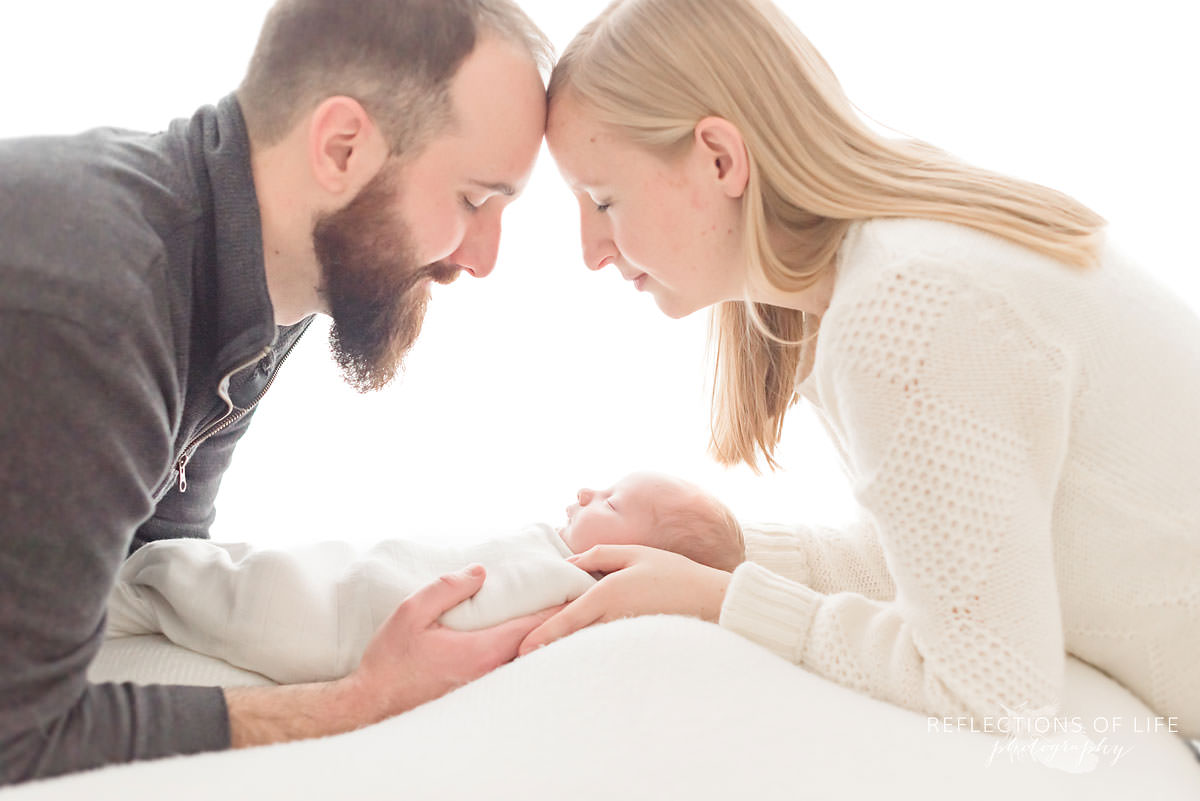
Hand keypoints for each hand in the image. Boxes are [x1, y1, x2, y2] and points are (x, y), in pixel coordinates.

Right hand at [348, 564, 559, 716]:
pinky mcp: (480, 698)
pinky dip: (527, 657)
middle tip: (580, 603)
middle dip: (560, 625)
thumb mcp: (411, 612)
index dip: (559, 607)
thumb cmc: (391, 659)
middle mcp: (493, 674)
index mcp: (483, 651)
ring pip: (528, 663)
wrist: (372, 704)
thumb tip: (481, 573)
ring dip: (545, 642)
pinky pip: (514, 674)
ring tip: (562, 621)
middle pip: (540, 647)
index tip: (579, 590)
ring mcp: (489, 690)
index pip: (535, 626)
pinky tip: (529, 645)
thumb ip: (447, 588)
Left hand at [517, 545, 731, 655]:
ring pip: (586, 646)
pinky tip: (577, 653)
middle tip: (521, 658)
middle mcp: (612, 619)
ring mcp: (623, 634)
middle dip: (547, 648)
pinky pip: (604, 648)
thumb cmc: (673, 572)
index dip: (542, 636)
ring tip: (542, 658)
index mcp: (607, 594)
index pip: (566, 620)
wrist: (710, 600)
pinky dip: (588, 650)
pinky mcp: (634, 643)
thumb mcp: (634, 553)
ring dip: (565, 651)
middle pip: (571, 638)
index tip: (521, 649)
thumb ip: (598, 555)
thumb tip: (568, 562)